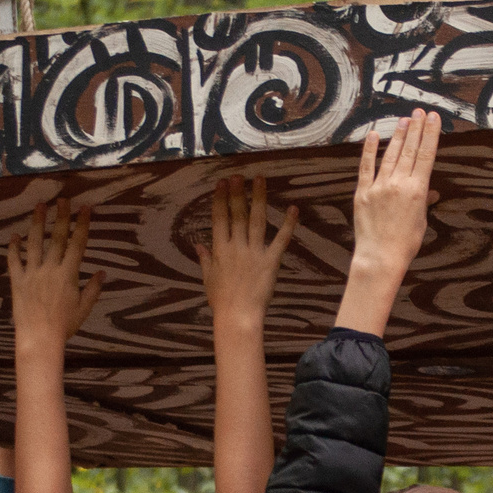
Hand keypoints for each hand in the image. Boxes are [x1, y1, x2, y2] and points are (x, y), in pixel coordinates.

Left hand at [8, 201, 104, 356]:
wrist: (39, 338)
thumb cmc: (64, 326)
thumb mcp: (84, 309)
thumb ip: (93, 289)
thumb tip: (102, 273)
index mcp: (68, 274)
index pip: (78, 244)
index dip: (82, 224)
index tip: (85, 208)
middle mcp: (50, 269)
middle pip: (57, 238)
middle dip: (61, 216)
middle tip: (63, 199)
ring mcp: (32, 273)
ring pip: (35, 243)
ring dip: (38, 223)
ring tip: (40, 206)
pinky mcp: (17, 281)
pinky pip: (14, 260)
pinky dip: (14, 247)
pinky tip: (15, 235)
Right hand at [202, 176, 297, 330]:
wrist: (238, 317)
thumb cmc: (221, 301)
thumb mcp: (208, 278)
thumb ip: (205, 259)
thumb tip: (199, 246)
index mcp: (220, 250)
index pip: (219, 218)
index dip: (220, 199)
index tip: (221, 183)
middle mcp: (236, 247)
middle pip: (237, 214)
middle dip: (237, 193)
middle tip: (238, 175)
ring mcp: (254, 253)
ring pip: (256, 220)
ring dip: (258, 198)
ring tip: (260, 179)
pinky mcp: (271, 261)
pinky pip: (280, 240)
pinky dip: (288, 225)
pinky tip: (293, 209)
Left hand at [338, 110, 441, 334]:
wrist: (380, 258)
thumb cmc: (405, 244)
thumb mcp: (421, 221)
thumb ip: (424, 201)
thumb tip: (431, 191)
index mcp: (417, 190)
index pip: (426, 156)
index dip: (430, 135)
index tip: (433, 118)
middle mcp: (398, 184)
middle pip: (409, 150)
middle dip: (415, 129)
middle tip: (419, 112)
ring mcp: (379, 186)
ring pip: (390, 155)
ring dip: (398, 136)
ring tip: (404, 120)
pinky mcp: (362, 192)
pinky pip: (366, 166)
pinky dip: (369, 150)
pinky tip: (374, 135)